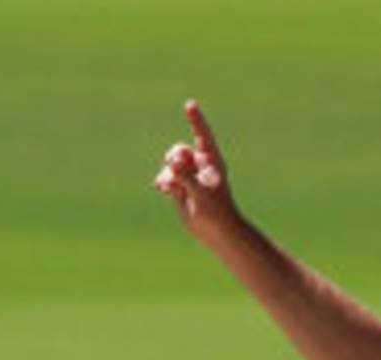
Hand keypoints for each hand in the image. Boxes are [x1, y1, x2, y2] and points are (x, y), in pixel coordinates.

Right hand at [154, 100, 235, 239]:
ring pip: (171, 164)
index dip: (196, 120)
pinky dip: (164, 181)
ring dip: (167, 173)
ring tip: (169, 187)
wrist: (217, 232)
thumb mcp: (201, 193)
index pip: (203, 136)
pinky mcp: (181, 188)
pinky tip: (163, 189)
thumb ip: (186, 177)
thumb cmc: (217, 213)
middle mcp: (200, 166)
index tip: (190, 105)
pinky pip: (166, 177)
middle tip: (174, 167)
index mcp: (212, 162)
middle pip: (180, 150)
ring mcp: (190, 176)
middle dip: (174, 157)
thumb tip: (172, 163)